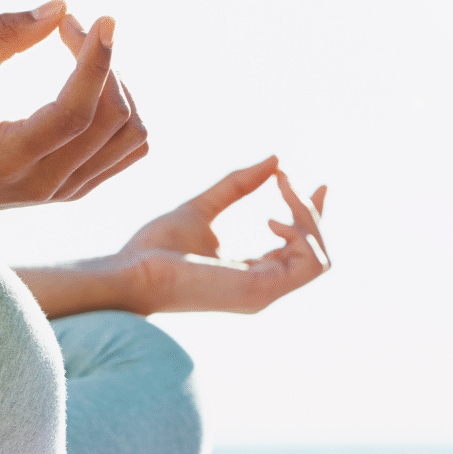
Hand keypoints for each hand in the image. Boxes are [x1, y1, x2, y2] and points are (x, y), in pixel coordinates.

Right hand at [0, 0, 147, 234]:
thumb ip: (0, 36)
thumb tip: (60, 6)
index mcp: (11, 157)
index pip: (76, 112)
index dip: (97, 62)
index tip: (103, 20)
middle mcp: (47, 182)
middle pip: (113, 119)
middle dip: (102, 63)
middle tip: (68, 28)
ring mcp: (67, 191)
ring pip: (131, 136)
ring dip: (119, 87)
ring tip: (82, 58)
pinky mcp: (77, 190)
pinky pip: (128, 150)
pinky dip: (123, 113)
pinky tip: (92, 88)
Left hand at [118, 156, 329, 313]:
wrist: (131, 271)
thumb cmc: (155, 248)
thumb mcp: (203, 206)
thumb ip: (238, 186)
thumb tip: (275, 160)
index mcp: (251, 273)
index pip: (300, 250)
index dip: (315, 216)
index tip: (321, 184)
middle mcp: (263, 287)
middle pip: (317, 252)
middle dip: (311, 210)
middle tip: (285, 180)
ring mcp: (264, 293)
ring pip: (320, 258)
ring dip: (309, 218)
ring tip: (282, 193)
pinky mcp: (261, 290)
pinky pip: (309, 264)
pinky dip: (301, 234)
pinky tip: (274, 218)